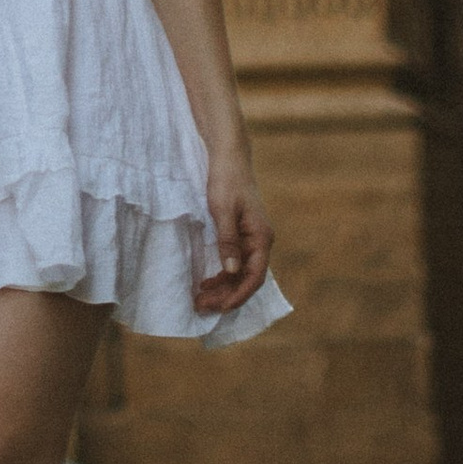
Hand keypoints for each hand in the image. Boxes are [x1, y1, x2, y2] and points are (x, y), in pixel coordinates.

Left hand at [194, 139, 272, 312]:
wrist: (228, 155)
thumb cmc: (226, 179)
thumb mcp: (223, 209)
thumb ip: (228, 241)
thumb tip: (231, 272)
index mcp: (261, 237)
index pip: (254, 277)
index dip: (238, 295)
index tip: (220, 308)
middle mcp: (260, 242)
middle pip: (246, 279)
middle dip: (226, 295)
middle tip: (201, 306)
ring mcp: (251, 239)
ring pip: (240, 273)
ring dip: (222, 288)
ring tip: (201, 299)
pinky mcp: (241, 235)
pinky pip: (235, 262)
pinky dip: (222, 275)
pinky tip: (206, 281)